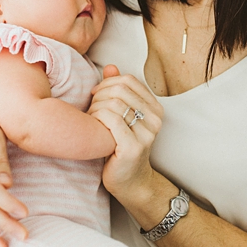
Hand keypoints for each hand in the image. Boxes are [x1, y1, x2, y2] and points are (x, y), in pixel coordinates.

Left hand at [89, 65, 165, 202]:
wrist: (129, 180)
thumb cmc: (121, 146)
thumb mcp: (121, 115)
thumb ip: (117, 90)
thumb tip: (110, 66)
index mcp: (155, 107)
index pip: (128, 80)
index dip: (107, 83)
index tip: (96, 95)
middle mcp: (155, 119)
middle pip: (119, 90)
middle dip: (99, 96)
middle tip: (91, 110)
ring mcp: (147, 133)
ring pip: (114, 104)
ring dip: (95, 109)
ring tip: (91, 121)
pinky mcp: (133, 147)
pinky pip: (111, 121)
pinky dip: (97, 120)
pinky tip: (93, 129)